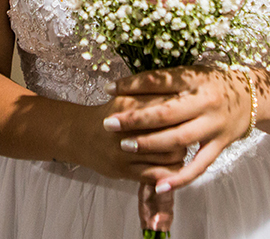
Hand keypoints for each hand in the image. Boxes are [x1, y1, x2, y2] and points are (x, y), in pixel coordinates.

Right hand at [67, 88, 188, 184]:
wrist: (80, 135)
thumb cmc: (111, 114)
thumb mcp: (127, 98)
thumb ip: (152, 95)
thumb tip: (186, 96)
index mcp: (129, 105)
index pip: (166, 108)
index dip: (183, 110)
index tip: (189, 111)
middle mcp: (126, 128)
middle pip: (172, 132)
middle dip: (184, 132)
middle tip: (188, 130)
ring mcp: (124, 151)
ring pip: (168, 156)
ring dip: (179, 154)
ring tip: (180, 148)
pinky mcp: (124, 170)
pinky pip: (155, 174)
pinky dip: (169, 172)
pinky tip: (171, 165)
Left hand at [101, 66, 253, 191]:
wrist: (252, 96)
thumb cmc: (212, 83)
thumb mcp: (192, 73)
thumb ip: (165, 80)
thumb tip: (128, 83)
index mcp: (195, 79)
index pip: (159, 80)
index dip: (131, 85)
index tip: (108, 89)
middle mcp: (206, 101)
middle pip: (166, 112)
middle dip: (135, 119)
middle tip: (109, 123)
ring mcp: (214, 124)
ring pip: (179, 138)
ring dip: (150, 144)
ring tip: (125, 146)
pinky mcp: (221, 144)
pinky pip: (199, 165)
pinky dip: (180, 177)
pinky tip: (160, 185)